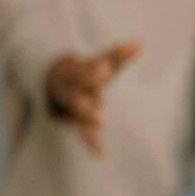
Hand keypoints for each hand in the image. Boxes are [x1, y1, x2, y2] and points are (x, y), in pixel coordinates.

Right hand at [45, 40, 140, 154]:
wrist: (53, 84)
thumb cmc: (83, 72)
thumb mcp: (98, 63)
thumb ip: (118, 56)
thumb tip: (140, 43)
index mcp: (74, 74)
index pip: (82, 72)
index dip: (93, 71)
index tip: (106, 68)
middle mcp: (69, 92)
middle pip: (75, 96)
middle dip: (86, 98)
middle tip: (99, 98)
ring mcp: (70, 108)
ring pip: (77, 115)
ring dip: (88, 118)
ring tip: (102, 123)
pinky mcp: (74, 122)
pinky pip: (82, 133)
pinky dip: (91, 142)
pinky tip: (101, 152)